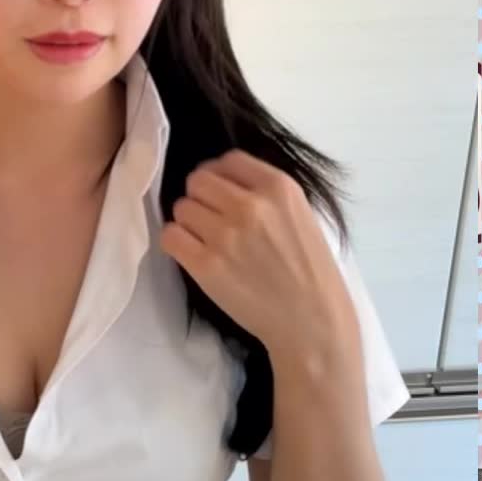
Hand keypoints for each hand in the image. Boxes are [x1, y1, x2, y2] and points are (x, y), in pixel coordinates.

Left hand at [160, 151, 355, 363]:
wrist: (311, 320)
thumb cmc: (309, 270)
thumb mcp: (300, 214)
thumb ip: (265, 193)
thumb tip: (223, 180)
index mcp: (278, 187)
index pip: (228, 160)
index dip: (219, 175)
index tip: (221, 193)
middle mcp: (250, 205)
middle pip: (198, 180)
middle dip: (201, 197)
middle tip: (211, 219)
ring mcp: (225, 235)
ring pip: (181, 207)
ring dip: (189, 222)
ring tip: (207, 240)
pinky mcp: (206, 265)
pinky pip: (170, 236)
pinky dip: (177, 242)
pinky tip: (193, 253)